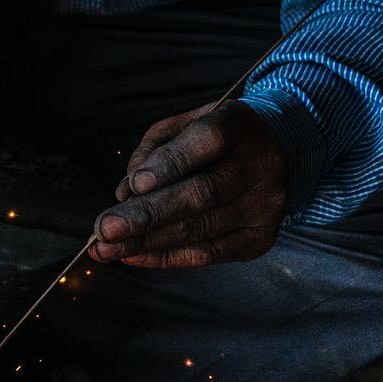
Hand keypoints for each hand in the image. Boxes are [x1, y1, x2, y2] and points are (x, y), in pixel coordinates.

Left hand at [90, 100, 286, 268]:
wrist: (278, 155)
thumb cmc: (217, 139)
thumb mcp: (185, 124)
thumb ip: (154, 151)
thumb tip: (126, 193)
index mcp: (239, 125)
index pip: (207, 141)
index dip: (170, 164)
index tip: (135, 185)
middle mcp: (260, 166)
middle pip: (201, 194)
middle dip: (146, 215)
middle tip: (104, 229)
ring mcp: (263, 206)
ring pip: (199, 229)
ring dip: (146, 242)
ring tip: (105, 249)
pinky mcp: (259, 237)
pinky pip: (207, 253)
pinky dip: (166, 256)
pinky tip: (133, 256)